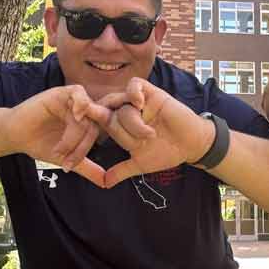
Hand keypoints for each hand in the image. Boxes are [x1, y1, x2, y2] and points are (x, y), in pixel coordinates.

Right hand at [5, 85, 110, 186]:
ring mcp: (71, 101)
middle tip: (63, 160)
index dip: (84, 150)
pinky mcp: (60, 93)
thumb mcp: (65, 158)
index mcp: (85, 123)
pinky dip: (81, 104)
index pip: (97, 134)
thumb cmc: (39, 144)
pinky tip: (75, 116)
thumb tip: (105, 183)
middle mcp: (80, 111)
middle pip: (93, 126)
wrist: (15, 136)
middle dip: (79, 147)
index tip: (69, 165)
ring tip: (59, 149)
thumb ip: (86, 167)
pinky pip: (78, 93)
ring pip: (86, 116)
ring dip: (74, 136)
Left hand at [96, 78, 215, 187]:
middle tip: (135, 140)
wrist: (191, 146)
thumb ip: (121, 170)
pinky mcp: (152, 93)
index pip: (101, 121)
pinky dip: (133, 92)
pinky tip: (139, 103)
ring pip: (121, 104)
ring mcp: (139, 102)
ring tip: (149, 135)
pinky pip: (135, 85)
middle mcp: (128, 112)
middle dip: (117, 127)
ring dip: (132, 122)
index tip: (77, 120)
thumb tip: (105, 183)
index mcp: (122, 127)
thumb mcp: (140, 164)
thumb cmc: (167, 152)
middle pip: (109, 112)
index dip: (91, 121)